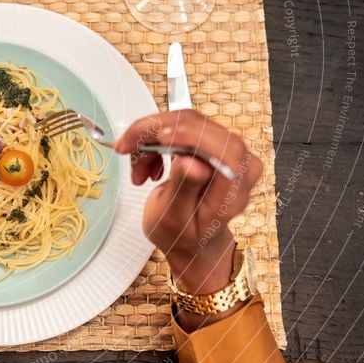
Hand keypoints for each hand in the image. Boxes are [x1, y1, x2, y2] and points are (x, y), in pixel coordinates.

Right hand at [115, 110, 262, 328]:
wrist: (189, 239)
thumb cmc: (183, 235)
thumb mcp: (176, 219)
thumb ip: (185, 188)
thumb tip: (193, 163)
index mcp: (236, 186)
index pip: (224, 148)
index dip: (193, 136)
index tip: (160, 136)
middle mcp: (237, 163)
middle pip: (199, 127)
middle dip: (155, 133)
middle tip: (126, 146)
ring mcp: (224, 150)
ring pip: (184, 123)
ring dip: (150, 139)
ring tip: (138, 169)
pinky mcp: (209, 143)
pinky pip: (180, 127)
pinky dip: (155, 141)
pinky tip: (148, 164)